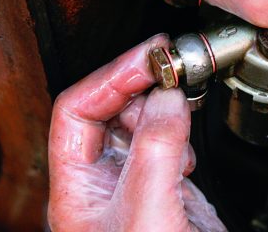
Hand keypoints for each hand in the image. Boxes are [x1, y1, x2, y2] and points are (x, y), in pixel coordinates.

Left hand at [48, 34, 225, 230]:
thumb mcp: (147, 211)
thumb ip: (156, 149)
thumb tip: (168, 96)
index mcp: (78, 187)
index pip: (78, 111)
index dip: (112, 77)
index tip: (149, 56)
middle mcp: (104, 180)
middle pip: (109, 110)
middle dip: (139, 82)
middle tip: (170, 61)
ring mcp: (137, 182)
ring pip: (140, 122)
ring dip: (162, 101)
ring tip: (181, 88)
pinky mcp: (170, 188)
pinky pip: (169, 140)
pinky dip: (181, 125)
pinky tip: (188, 133)